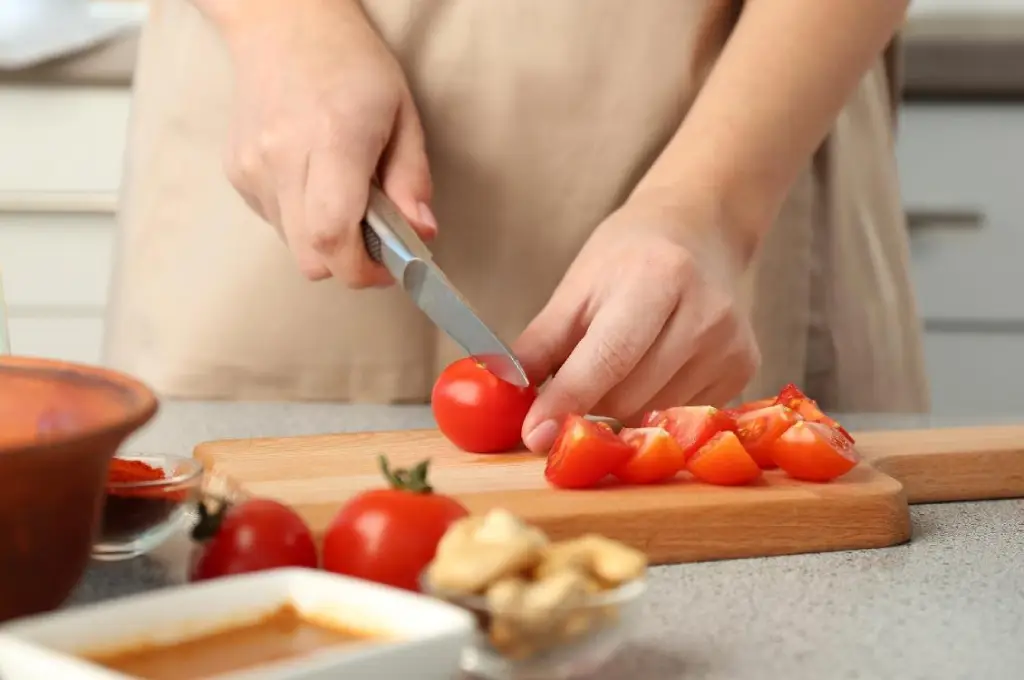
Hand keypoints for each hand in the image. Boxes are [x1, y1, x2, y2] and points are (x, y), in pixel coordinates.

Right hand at [218, 0, 434, 285]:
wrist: (283, 24)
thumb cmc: (350, 63)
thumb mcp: (402, 114)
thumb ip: (412, 179)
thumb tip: (422, 233)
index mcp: (333, 140)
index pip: (333, 236)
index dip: (362, 269)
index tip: (388, 267)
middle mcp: (283, 159)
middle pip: (309, 257)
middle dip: (347, 263)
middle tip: (373, 242)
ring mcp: (253, 168)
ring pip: (292, 245)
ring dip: (324, 239)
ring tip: (343, 196)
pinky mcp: (237, 173)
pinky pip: (274, 222)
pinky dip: (301, 218)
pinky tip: (313, 180)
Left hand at [513, 191, 760, 452]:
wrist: (701, 229)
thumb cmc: (630, 255)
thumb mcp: (577, 287)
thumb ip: (540, 344)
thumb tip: (502, 394)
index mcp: (658, 277)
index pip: (608, 358)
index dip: (568, 401)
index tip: (533, 435)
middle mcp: (705, 313)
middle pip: (629, 396)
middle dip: (587, 404)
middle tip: (567, 390)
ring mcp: (731, 344)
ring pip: (653, 413)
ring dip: (619, 406)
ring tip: (617, 365)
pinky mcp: (745, 367)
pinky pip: (681, 414)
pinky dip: (652, 405)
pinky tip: (652, 367)